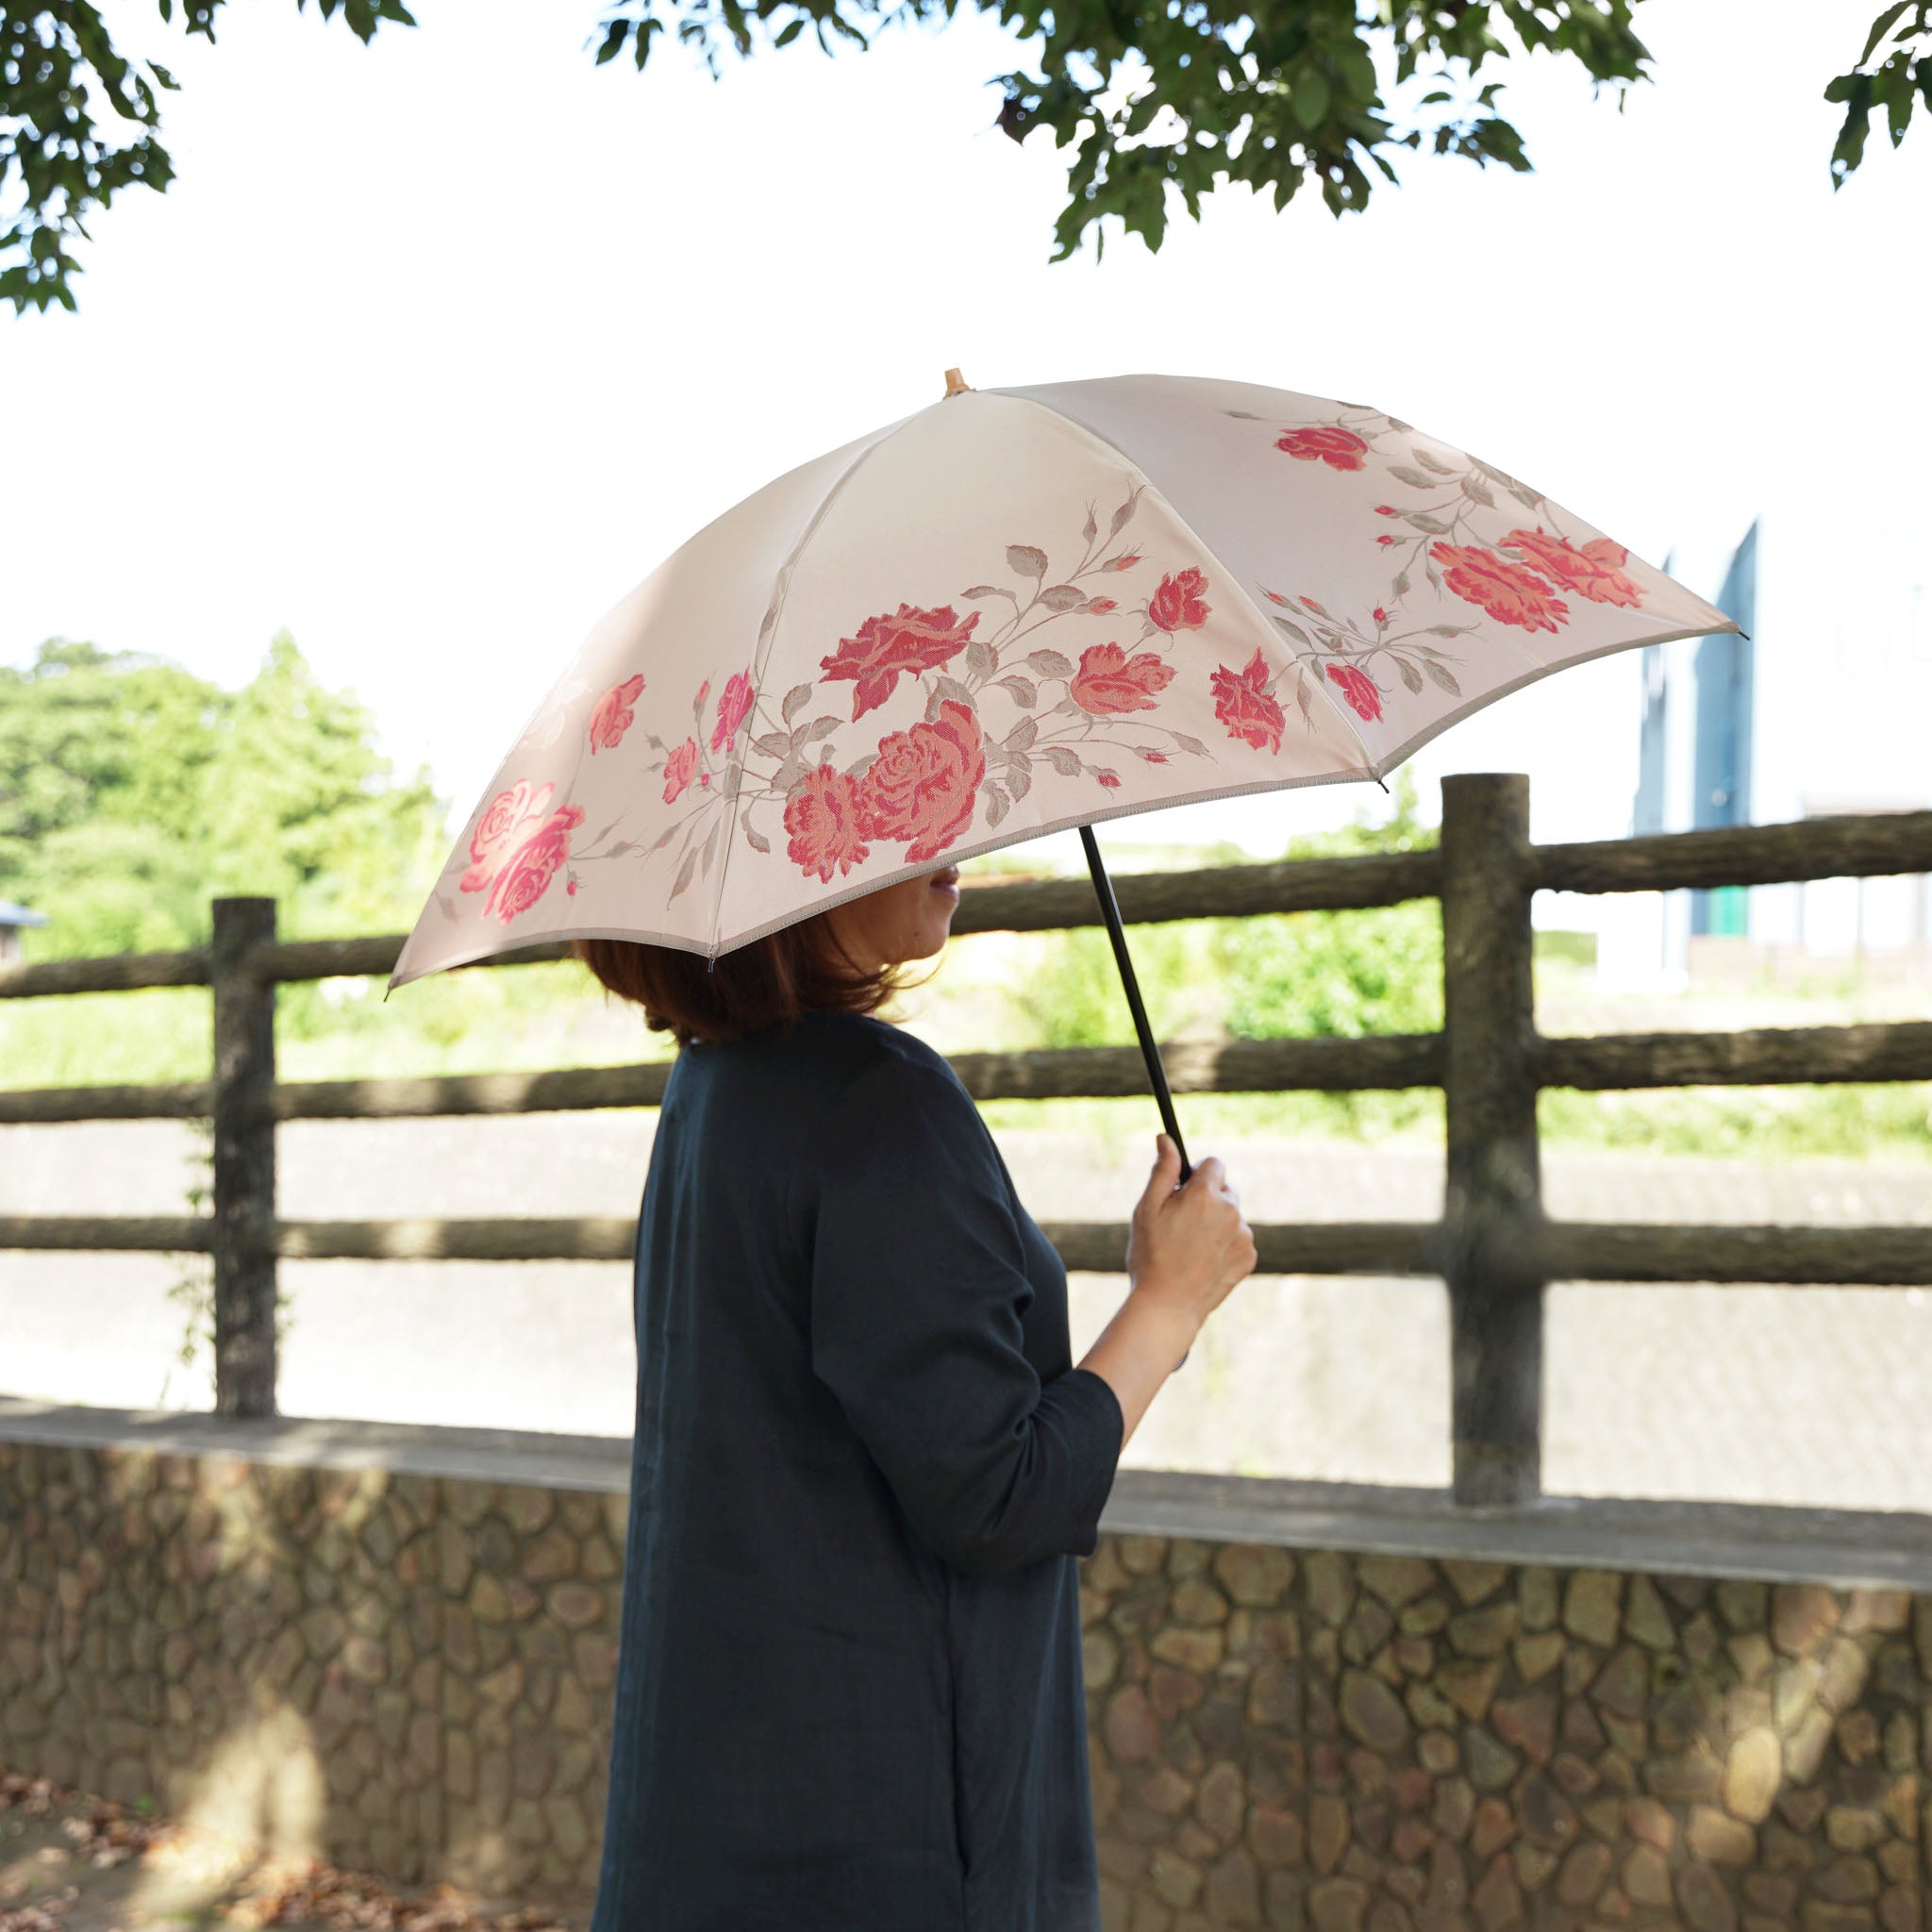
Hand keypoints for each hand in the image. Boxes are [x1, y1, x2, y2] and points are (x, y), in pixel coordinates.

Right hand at [1125, 1134, 1257, 1344]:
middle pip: (1224, 1189)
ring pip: (1231, 1215)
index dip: (1196, 1174)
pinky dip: (1224, 1244)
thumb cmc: (1150, 1255)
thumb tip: (1166, 1138)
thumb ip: (1163, 1170)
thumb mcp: (1147, 1208)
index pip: (1213, 1163)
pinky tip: (1203, 1261)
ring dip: (1215, 1222)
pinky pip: (1238, 1239)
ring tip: (1190, 1247)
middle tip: (1181, 1223)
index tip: (1183, 1189)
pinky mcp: (1249, 1258)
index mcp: (1205, 1195)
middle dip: (1206, 1198)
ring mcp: (1243, 1236)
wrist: (1167, 1306)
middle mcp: (1231, 1211)